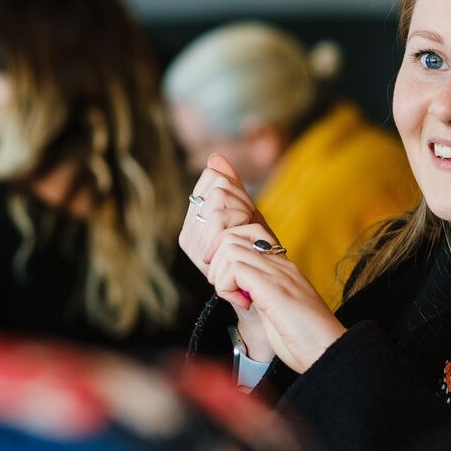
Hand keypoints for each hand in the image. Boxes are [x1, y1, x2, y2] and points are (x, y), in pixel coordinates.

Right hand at [179, 154, 273, 278]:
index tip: (248, 211)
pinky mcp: (199, 253)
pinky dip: (241, 225)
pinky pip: (220, 218)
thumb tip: (215, 156)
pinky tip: (247, 245)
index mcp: (197, 217)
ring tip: (248, 238)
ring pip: (218, 198)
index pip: (212, 177)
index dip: (236, 187)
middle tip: (250, 227)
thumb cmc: (258, 255)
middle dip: (242, 202)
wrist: (261, 294)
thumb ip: (233, 188)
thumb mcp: (249, 217)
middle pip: (217, 187)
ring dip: (242, 215)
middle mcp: (189, 231)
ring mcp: (192, 243)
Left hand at [206, 224, 346, 372]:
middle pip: (232, 237)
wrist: (328, 350)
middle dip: (216, 263)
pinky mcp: (272, 287)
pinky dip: (227, 287)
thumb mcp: (279, 310)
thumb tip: (241, 292)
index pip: (248, 235)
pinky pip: (234, 268)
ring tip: (235, 298)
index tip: (224, 280)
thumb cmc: (306, 338)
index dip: (225, 253)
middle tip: (226, 290)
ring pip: (229, 248)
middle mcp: (281, 265)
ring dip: (220, 275)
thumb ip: (264, 295)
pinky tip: (243, 304)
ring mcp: (278, 273)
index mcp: (284, 269)